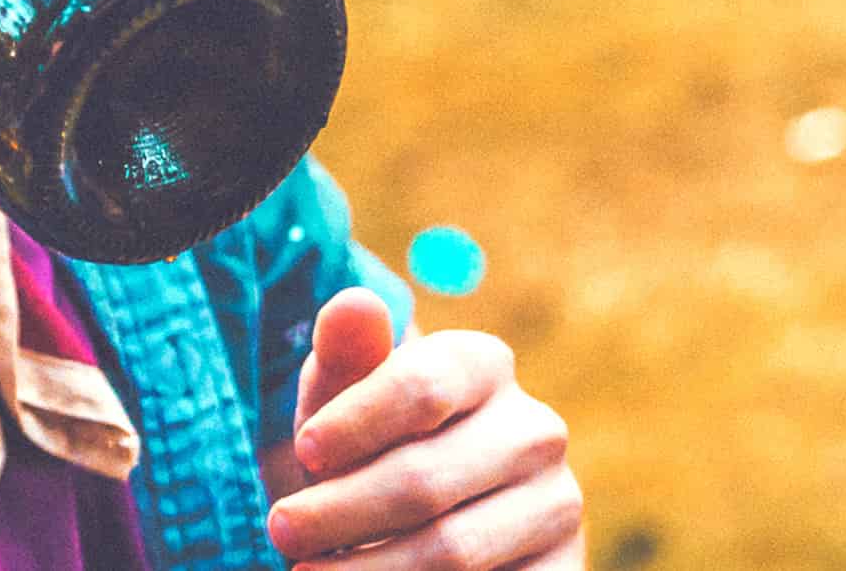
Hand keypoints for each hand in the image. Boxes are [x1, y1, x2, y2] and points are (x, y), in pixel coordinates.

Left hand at [268, 289, 584, 569]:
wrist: (420, 516)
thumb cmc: (367, 442)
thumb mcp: (343, 396)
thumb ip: (345, 354)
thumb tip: (356, 302)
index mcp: (485, 364)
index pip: (421, 387)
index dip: (355, 422)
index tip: (301, 452)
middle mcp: (535, 430)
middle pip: (427, 478)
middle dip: (340, 509)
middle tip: (279, 529)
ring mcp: (558, 504)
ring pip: (453, 548)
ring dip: (369, 567)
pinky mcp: (565, 569)